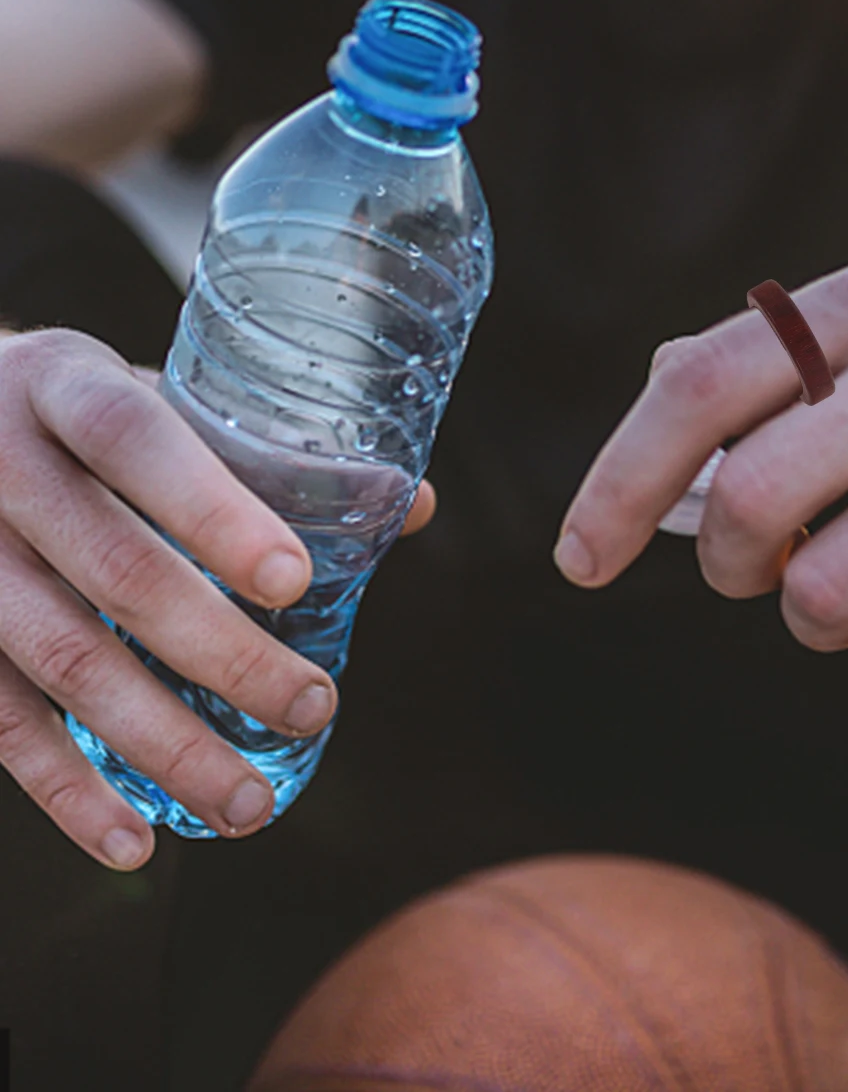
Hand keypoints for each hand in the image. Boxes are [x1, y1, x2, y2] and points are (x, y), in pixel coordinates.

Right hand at [0, 328, 433, 869]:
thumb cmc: (74, 414)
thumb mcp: (152, 395)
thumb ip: (265, 448)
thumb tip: (409, 505)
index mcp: (60, 384)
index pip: (134, 438)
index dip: (213, 509)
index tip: (294, 580)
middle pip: (115, 570)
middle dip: (222, 651)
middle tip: (314, 706)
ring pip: (62, 661)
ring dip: (162, 743)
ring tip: (251, 802)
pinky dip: (67, 790)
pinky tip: (137, 840)